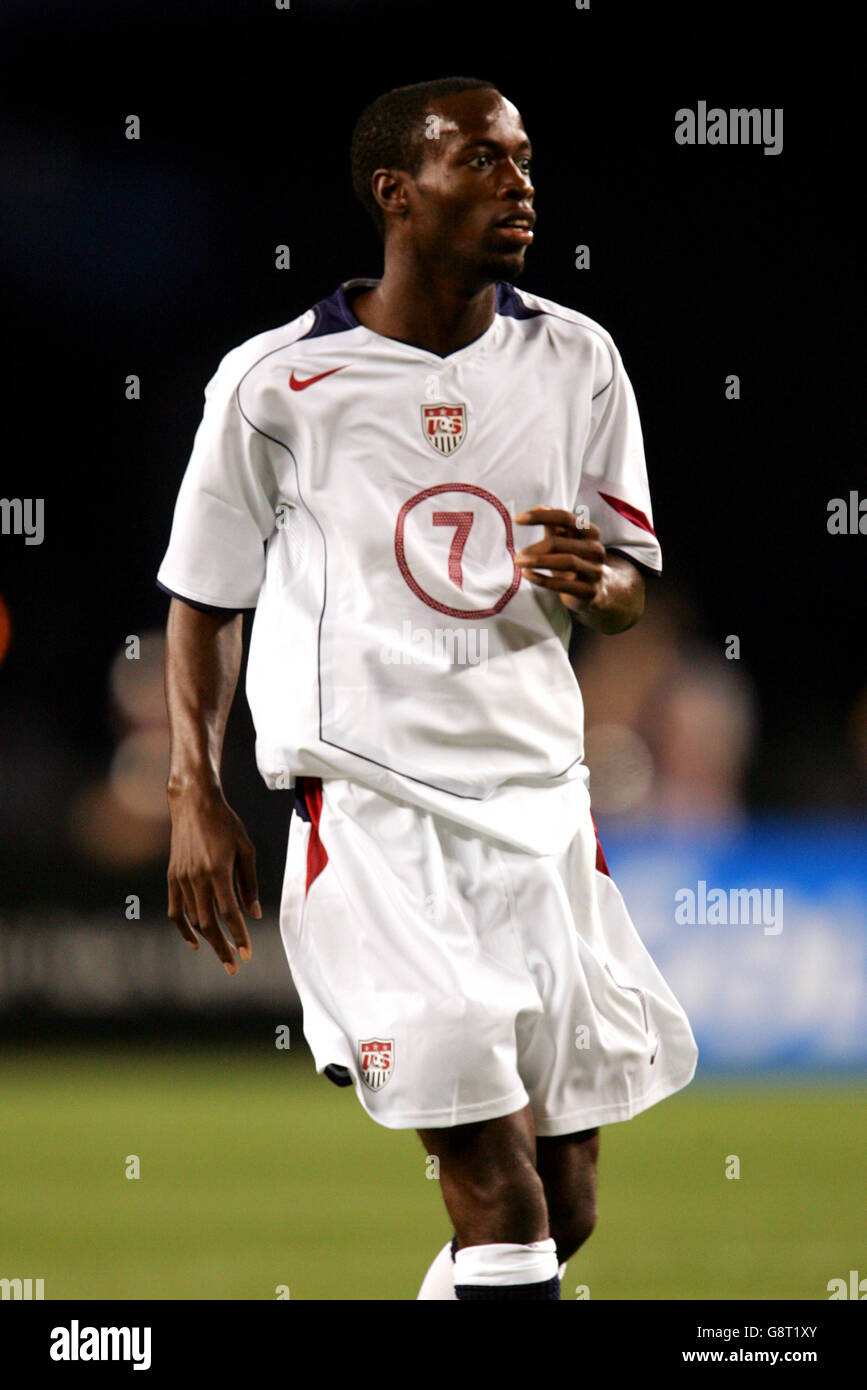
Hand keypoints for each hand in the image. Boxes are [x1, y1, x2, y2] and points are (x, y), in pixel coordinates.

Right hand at [167, 786, 260, 973]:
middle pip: (209, 923)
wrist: (194, 804)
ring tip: (224, 954)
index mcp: (218, 869)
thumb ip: (249, 884)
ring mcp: (182, 878)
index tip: (248, 953)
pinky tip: (196, 942)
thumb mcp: (246, 850)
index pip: (229, 912)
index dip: (239, 935)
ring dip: (208, 941)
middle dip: (222, 948)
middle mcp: (197, 877)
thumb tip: (253, 915)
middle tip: (234, 966)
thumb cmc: (226, 824)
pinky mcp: (173, 877)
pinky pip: (176, 910)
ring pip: (194, 919)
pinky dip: (185, 928)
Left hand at [513, 507, 606, 615]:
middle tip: (518, 554)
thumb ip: (554, 525)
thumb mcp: (566, 541)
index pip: (564, 517)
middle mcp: (596, 549)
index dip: (540, 517)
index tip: (517, 519)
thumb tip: (538, 507)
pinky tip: (527, 575)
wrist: (597, 590)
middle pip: (561, 542)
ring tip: (519, 562)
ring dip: (538, 561)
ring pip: (566, 562)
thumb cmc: (575, 559)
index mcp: (591, 532)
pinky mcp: (589, 591)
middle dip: (536, 547)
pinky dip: (541, 579)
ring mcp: (595, 571)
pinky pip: (562, 584)